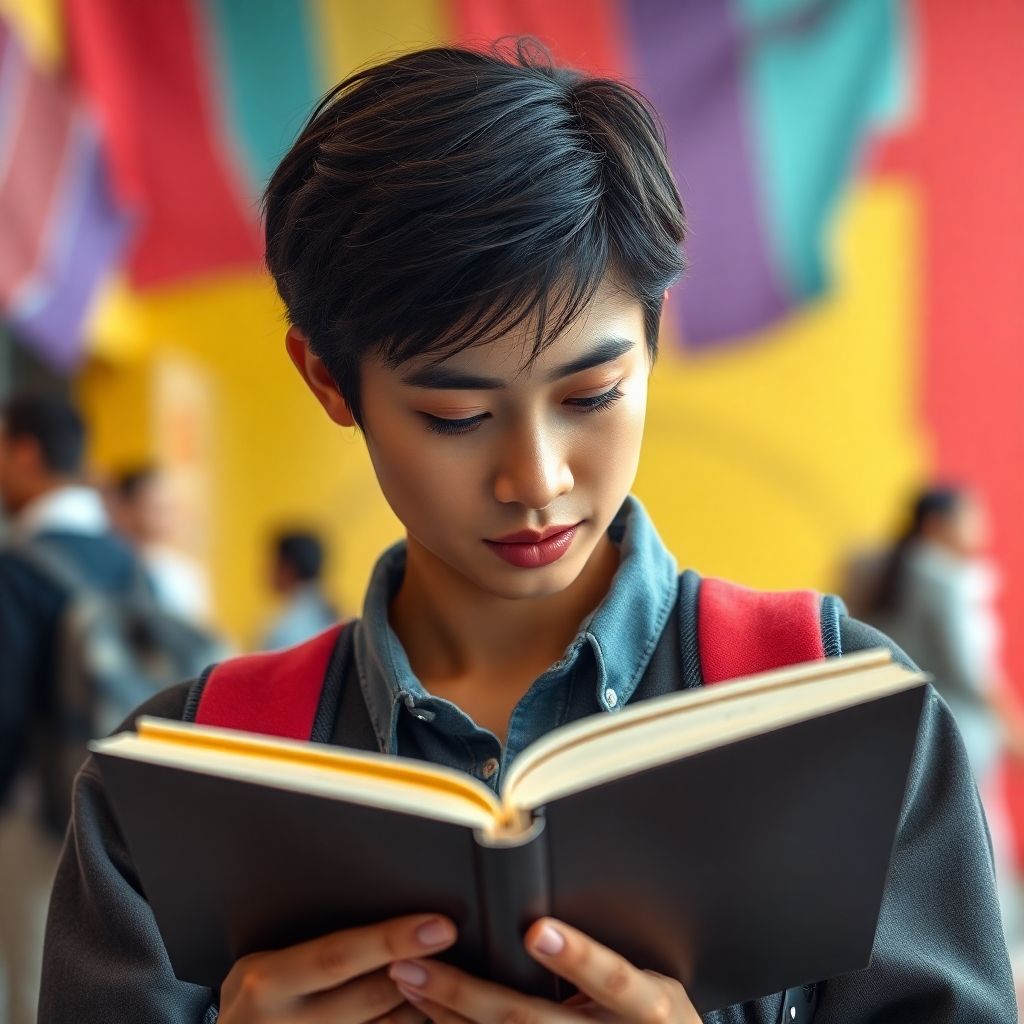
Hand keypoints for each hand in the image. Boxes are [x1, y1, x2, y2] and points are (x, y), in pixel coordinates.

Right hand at [219, 913, 456, 1022]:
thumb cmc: (253, 1002)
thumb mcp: (263, 966)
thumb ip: (313, 948)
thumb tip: (382, 911)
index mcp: (268, 982)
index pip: (339, 956)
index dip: (392, 940)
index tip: (439, 926)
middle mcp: (287, 1023)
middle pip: (373, 994)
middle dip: (419, 968)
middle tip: (451, 943)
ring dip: (420, 1002)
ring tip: (444, 972)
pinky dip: (405, 1022)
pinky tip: (424, 1008)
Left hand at [387, 917, 699, 1021]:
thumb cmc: (658, 1019)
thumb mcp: (655, 988)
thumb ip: (612, 963)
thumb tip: (538, 913)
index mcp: (649, 1008)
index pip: (613, 979)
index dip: (576, 957)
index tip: (535, 931)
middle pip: (532, 1020)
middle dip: (468, 993)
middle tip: (419, 965)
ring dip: (449, 1014)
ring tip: (409, 982)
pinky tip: (430, 1014)